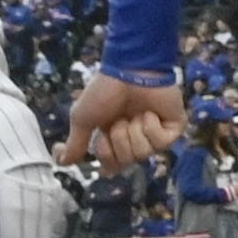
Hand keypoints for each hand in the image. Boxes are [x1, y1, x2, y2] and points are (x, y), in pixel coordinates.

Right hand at [63, 74, 185, 166]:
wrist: (128, 71)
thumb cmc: (105, 90)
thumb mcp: (82, 118)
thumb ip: (75, 143)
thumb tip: (63, 163)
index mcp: (114, 139)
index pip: (112, 166)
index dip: (107, 158)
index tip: (101, 139)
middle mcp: (135, 139)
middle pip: (125, 161)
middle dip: (117, 138)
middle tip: (118, 119)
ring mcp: (156, 135)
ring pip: (142, 154)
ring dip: (133, 131)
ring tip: (134, 114)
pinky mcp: (174, 129)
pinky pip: (160, 143)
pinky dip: (151, 126)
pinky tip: (150, 113)